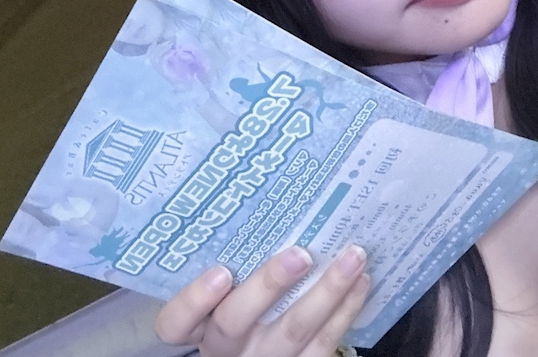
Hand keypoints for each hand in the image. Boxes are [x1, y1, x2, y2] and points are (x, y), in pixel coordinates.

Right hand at [155, 245, 369, 356]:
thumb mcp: (219, 295)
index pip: (176, 322)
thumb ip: (227, 260)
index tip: (219, 272)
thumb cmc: (236, 305)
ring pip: (294, 331)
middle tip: (300, 254)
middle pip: (236, 321)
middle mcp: (226, 347)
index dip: (194, 300)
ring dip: (328, 291)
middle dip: (269, 285)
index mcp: (198, 326)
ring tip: (352, 257)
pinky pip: (325, 343)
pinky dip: (346, 309)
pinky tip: (361, 281)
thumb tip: (260, 196)